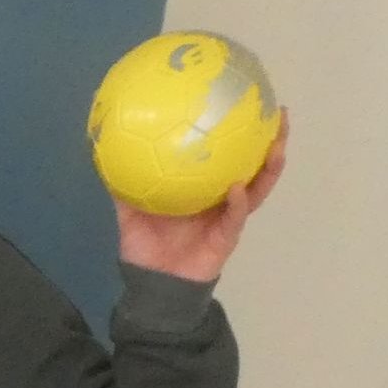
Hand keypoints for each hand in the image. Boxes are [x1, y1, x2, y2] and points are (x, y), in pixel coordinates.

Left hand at [117, 112, 289, 282]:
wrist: (152, 284)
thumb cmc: (145, 248)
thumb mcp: (130, 211)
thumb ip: (125, 185)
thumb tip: (107, 152)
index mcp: (203, 188)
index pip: (227, 156)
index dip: (239, 134)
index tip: (247, 104)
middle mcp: (221, 199)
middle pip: (253, 165)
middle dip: (271, 142)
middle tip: (280, 116)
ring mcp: (228, 217)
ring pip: (257, 188)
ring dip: (269, 168)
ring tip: (276, 145)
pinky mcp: (227, 237)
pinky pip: (236, 217)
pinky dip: (239, 202)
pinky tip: (239, 187)